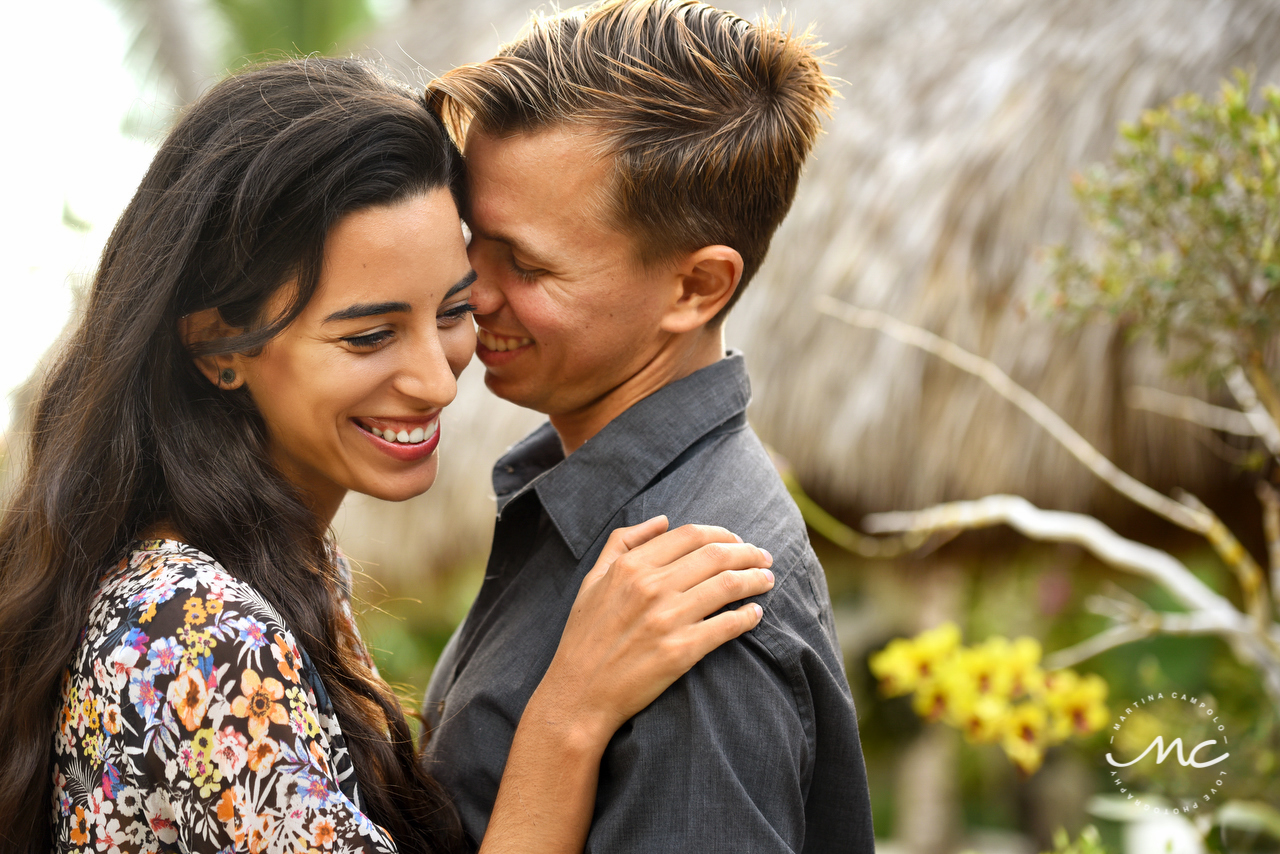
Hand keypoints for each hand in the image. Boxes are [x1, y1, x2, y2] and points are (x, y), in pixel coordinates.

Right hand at [533, 516, 774, 749]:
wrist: (579, 694)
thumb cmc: (584, 637)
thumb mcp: (592, 580)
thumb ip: (622, 542)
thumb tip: (662, 521)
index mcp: (631, 566)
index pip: (690, 536)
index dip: (722, 534)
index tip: (738, 541)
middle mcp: (651, 587)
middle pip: (716, 556)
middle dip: (748, 553)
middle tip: (765, 558)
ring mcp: (667, 619)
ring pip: (728, 586)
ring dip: (755, 579)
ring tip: (768, 580)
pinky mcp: (681, 651)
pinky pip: (727, 626)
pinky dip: (748, 616)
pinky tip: (755, 614)